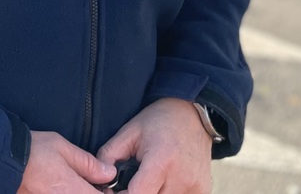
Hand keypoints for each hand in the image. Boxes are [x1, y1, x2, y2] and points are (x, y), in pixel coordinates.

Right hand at [19, 131, 115, 192]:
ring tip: (70, 181)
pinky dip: (65, 192)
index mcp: (74, 191)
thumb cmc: (32, 151)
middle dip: (91, 191)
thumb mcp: (62, 148)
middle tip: (89, 183)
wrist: (1, 161)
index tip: (104, 185)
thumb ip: (88, 163)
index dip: (106, 192)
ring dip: (78, 191)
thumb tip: (109, 173)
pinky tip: (58, 185)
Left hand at [95, 98, 211, 193]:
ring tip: (145, 183)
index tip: (116, 189)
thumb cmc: (159, 121)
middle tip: (129, 185)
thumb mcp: (129, 132)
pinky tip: (161, 185)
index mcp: (162, 161)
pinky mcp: (202, 191)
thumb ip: (110, 155)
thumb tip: (98, 178)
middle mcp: (182, 178)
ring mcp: (196, 187)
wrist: (192, 114)